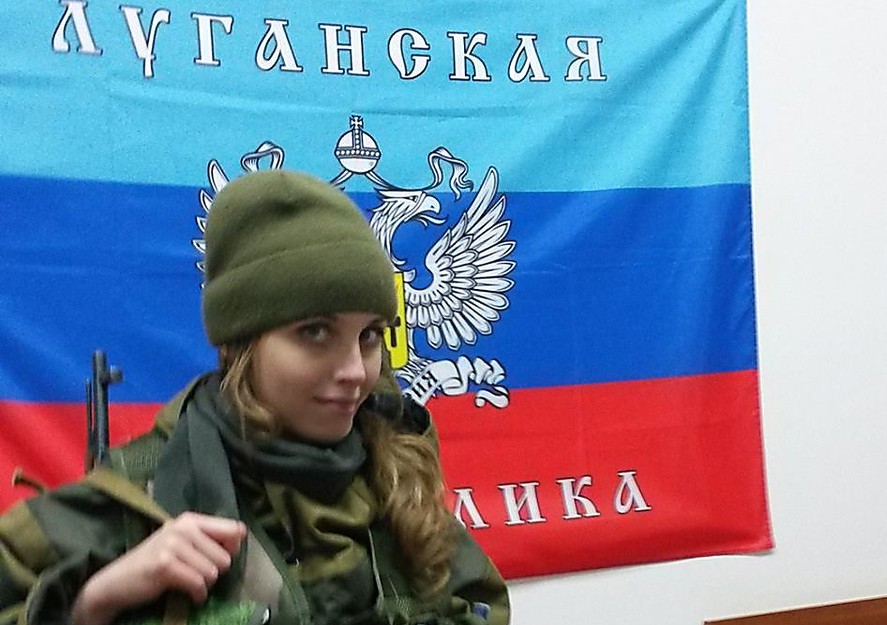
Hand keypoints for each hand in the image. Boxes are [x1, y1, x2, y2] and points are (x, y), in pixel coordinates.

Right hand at [71, 512, 246, 624]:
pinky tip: (188, 594)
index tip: (216, 558)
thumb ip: (209, 537)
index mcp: (190, 519)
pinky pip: (198, 584)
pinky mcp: (166, 565)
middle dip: (214, 572)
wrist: (116, 582)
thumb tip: (242, 534)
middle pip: (225, 557)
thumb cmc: (154, 562)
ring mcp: (173, 545)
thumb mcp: (182, 542)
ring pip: (213, 572)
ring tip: (188, 582)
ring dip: (204, 584)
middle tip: (195, 574)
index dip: (232, 549)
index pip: (234, 529)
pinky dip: (197, 595)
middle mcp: (183, 527)